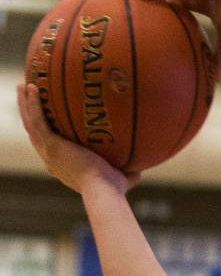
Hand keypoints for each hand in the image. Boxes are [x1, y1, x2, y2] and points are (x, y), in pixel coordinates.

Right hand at [17, 84, 138, 195]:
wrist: (104, 189)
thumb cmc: (113, 189)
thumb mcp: (120, 179)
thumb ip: (128, 173)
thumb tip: (140, 169)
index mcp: (63, 166)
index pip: (50, 151)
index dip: (45, 138)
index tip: (47, 126)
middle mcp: (52, 159)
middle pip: (35, 132)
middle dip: (30, 114)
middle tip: (29, 97)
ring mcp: (48, 152)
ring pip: (30, 123)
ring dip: (25, 104)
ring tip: (24, 86)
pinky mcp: (50, 144)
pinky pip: (36, 119)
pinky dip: (32, 104)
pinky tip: (31, 87)